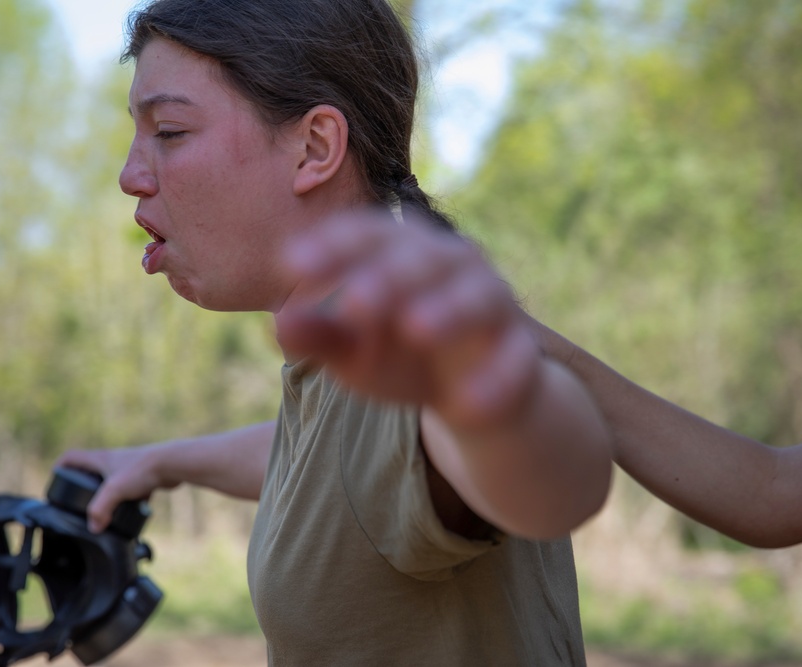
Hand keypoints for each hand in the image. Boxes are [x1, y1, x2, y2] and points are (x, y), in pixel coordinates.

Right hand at [55, 445, 170, 532]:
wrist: (172, 464)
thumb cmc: (142, 469)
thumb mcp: (114, 490)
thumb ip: (100, 510)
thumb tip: (94, 527)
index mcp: (100, 458)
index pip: (71, 457)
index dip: (59, 467)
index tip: (54, 481)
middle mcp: (112, 460)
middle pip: (89, 470)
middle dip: (82, 485)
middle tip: (77, 502)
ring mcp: (127, 468)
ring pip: (110, 481)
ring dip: (106, 495)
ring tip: (103, 512)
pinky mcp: (142, 477)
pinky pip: (129, 489)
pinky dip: (127, 501)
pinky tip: (130, 513)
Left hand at [277, 210, 542, 427]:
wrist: (468, 392)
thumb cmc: (397, 353)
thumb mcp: (352, 349)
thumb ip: (319, 336)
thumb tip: (281, 326)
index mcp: (402, 251)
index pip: (367, 234)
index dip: (332, 245)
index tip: (290, 265)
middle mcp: (451, 264)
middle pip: (421, 259)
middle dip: (386, 278)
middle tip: (352, 305)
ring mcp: (491, 304)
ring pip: (477, 295)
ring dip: (448, 309)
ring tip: (415, 329)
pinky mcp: (520, 351)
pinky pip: (516, 361)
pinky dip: (495, 379)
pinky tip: (465, 406)